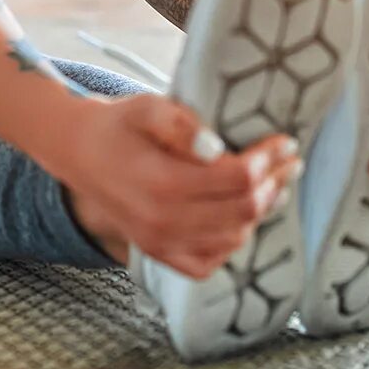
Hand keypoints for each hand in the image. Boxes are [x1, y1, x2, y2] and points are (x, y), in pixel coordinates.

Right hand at [55, 93, 301, 280]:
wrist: (78, 153)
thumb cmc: (118, 126)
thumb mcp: (145, 107)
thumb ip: (180, 123)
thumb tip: (217, 147)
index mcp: (161, 183)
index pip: (236, 178)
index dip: (268, 160)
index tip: (285, 142)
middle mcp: (162, 223)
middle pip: (242, 210)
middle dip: (274, 183)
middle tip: (289, 161)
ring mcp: (160, 244)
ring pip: (233, 238)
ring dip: (260, 211)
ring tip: (273, 184)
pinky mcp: (159, 254)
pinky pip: (209, 262)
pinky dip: (232, 242)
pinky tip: (241, 217)